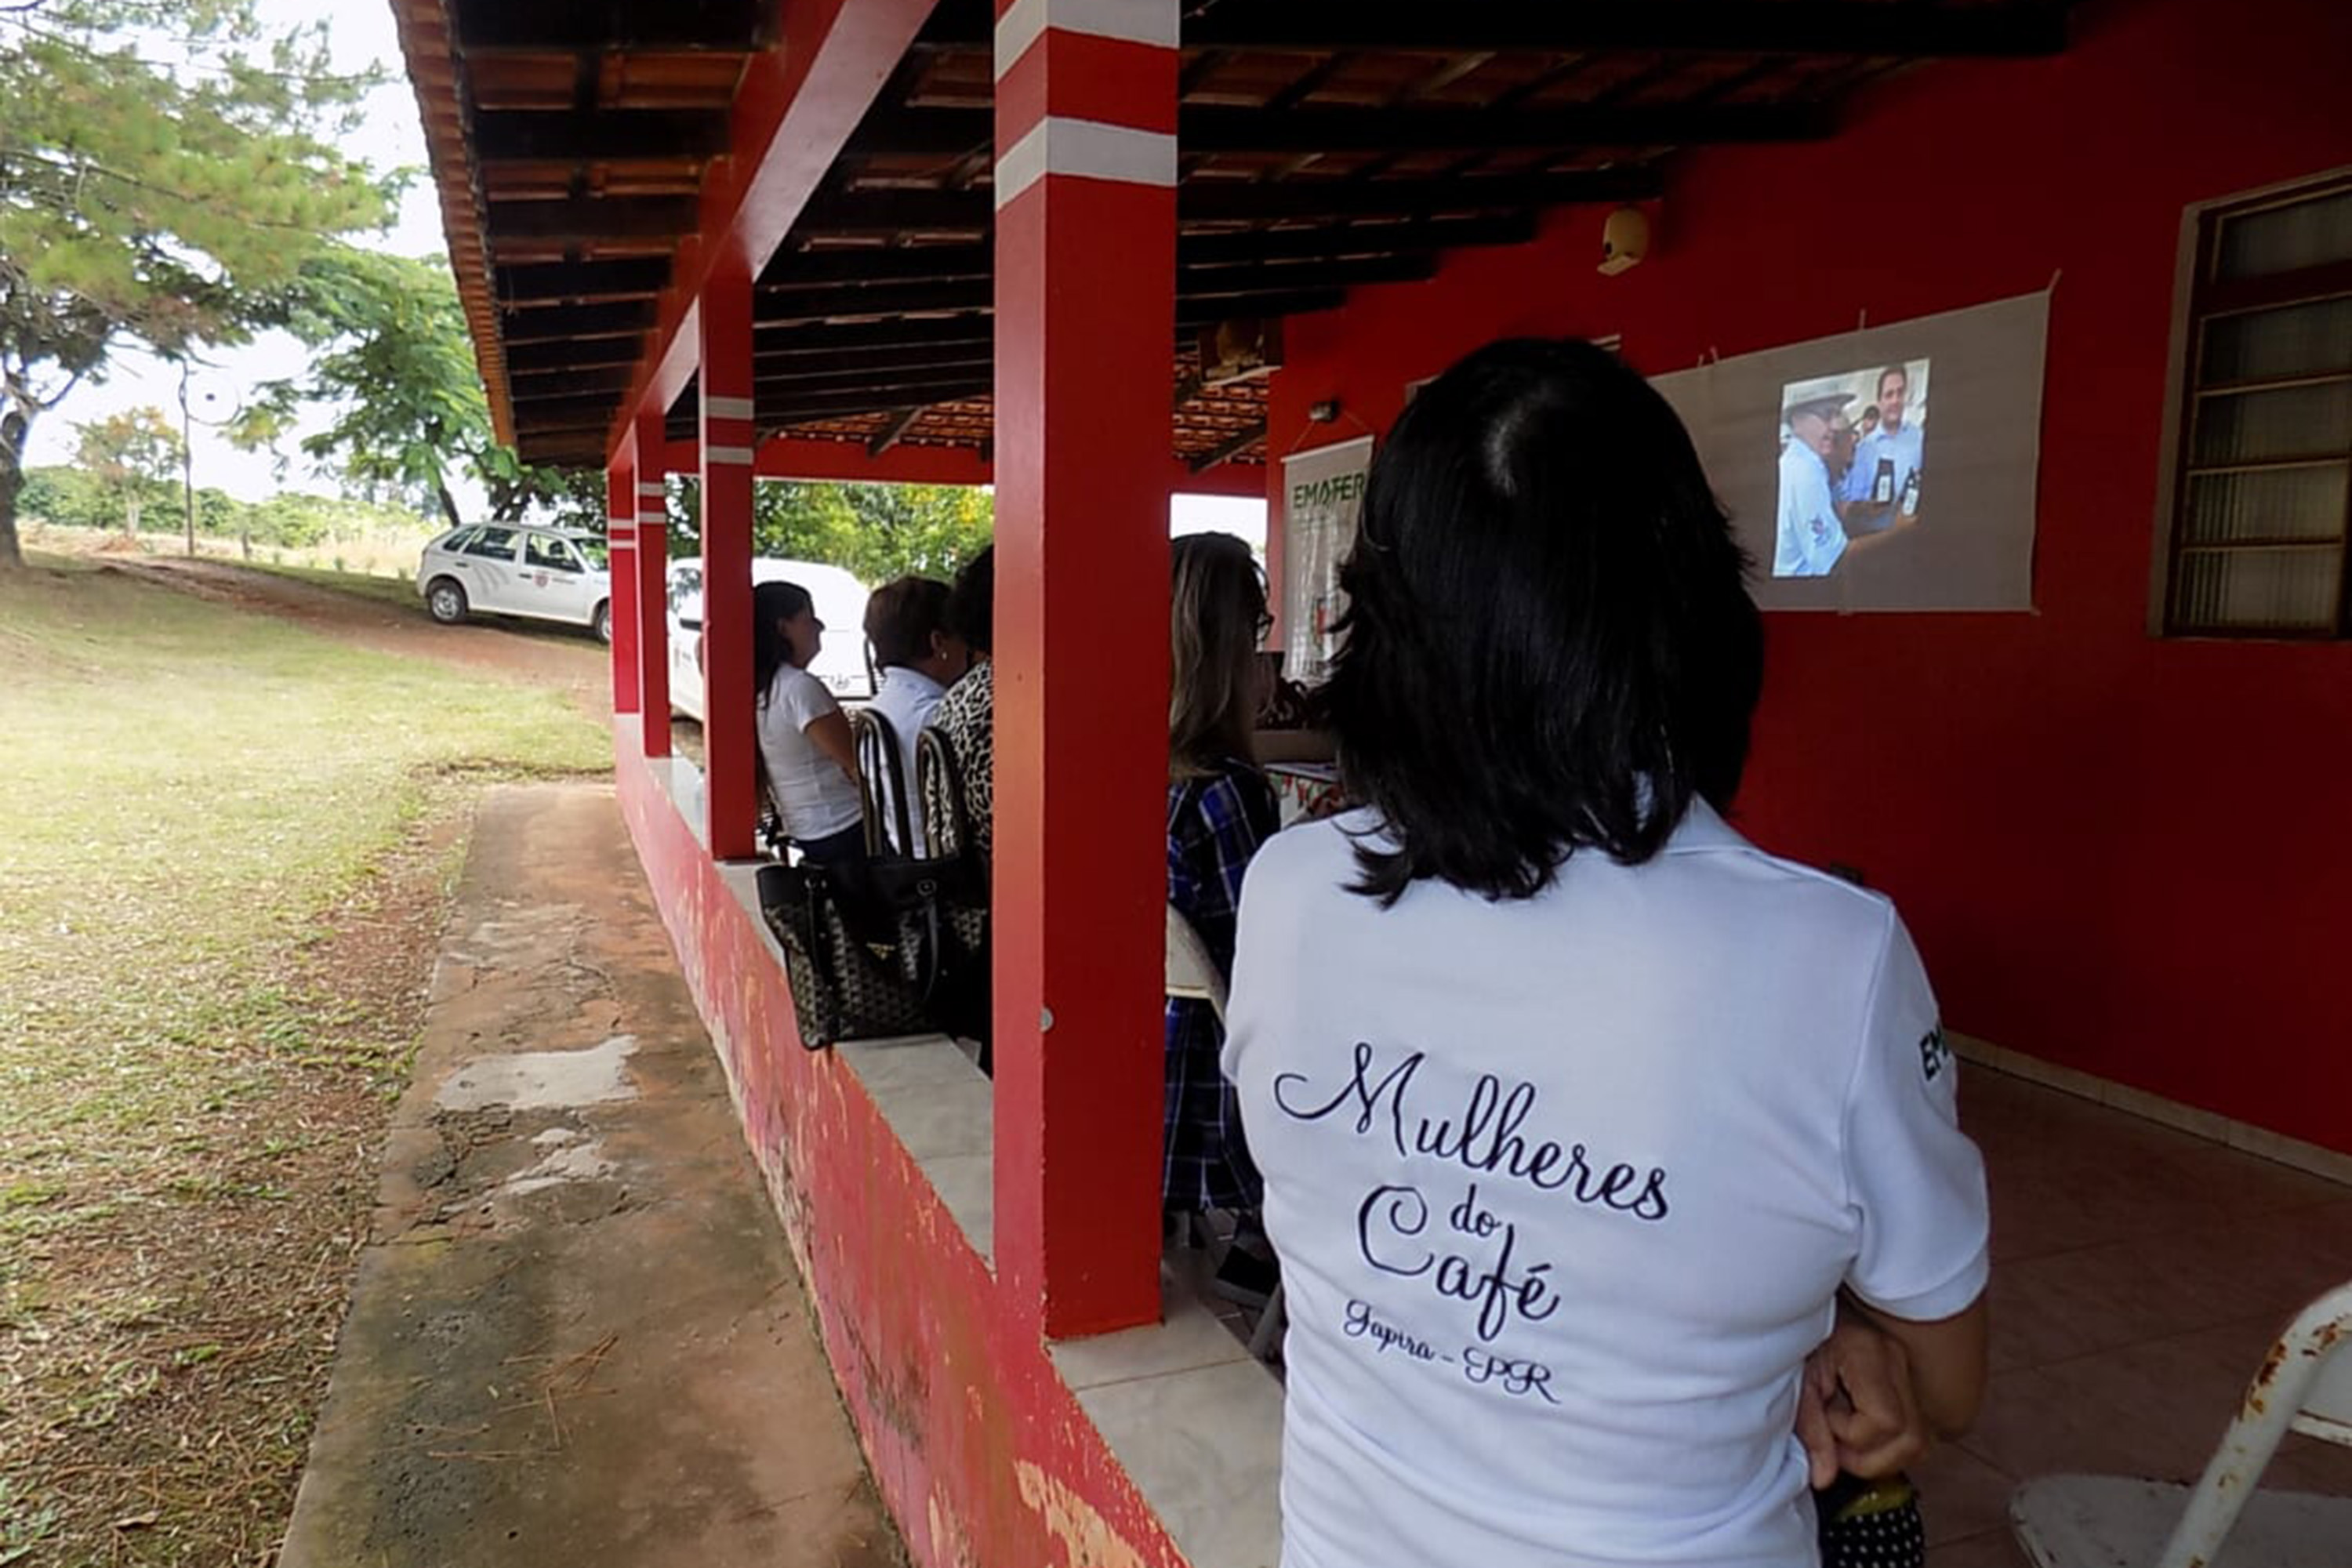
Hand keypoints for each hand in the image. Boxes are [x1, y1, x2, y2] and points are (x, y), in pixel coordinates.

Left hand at [1796, 1316, 1929, 1486]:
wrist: (1809, 1298)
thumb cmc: (1802, 1335)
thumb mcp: (1799, 1379)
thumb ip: (1811, 1429)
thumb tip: (1824, 1478)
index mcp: (1869, 1353)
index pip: (1885, 1420)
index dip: (1853, 1435)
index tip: (1826, 1420)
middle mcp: (1897, 1362)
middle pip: (1914, 1440)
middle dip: (1872, 1457)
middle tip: (1837, 1443)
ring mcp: (1908, 1372)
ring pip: (1920, 1442)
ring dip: (1881, 1454)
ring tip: (1846, 1435)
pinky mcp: (1908, 1383)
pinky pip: (1913, 1430)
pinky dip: (1887, 1442)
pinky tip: (1858, 1427)